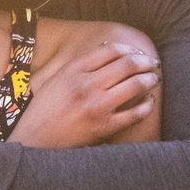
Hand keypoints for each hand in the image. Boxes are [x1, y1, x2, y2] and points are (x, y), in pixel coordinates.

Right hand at [11, 42, 159, 147]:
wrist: (35, 140)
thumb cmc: (45, 110)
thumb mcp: (57, 79)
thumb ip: (80, 65)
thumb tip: (109, 49)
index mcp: (73, 71)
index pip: (110, 51)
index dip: (128, 49)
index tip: (136, 53)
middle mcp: (85, 86)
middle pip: (126, 64)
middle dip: (145, 62)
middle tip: (152, 64)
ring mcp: (96, 107)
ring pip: (135, 85)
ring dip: (150, 79)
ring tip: (154, 79)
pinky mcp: (104, 127)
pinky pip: (135, 114)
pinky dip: (147, 106)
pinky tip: (149, 102)